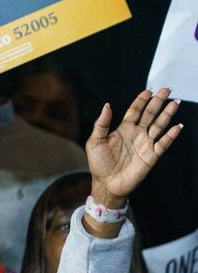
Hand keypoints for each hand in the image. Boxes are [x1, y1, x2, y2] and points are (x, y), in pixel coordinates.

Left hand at [86, 89, 183, 207]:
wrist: (106, 184)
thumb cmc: (99, 164)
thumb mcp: (95, 142)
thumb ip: (101, 124)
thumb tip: (107, 105)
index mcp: (123, 129)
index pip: (135, 111)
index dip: (142, 100)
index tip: (149, 90)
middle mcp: (137, 134)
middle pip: (150, 114)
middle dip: (158, 102)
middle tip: (166, 89)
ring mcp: (145, 144)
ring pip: (159, 125)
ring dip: (167, 114)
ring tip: (175, 103)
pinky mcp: (152, 156)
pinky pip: (164, 143)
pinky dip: (171, 135)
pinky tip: (177, 126)